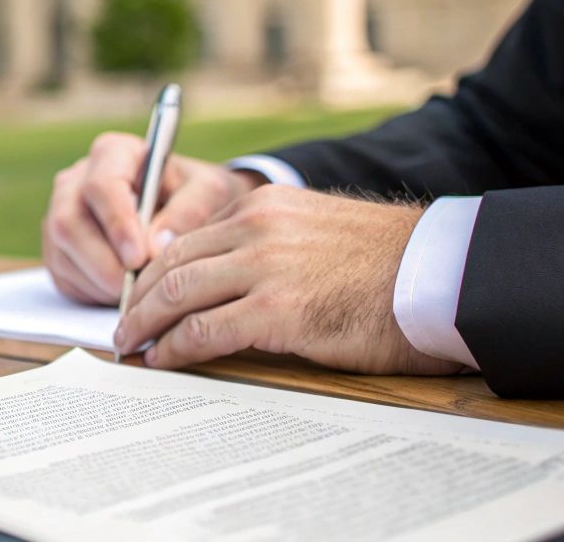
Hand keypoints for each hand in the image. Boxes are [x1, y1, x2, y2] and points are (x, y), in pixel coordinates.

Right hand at [42, 132, 258, 304]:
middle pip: (68, 223)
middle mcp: (76, 180)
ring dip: (99, 281)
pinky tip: (124, 294)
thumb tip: (157, 244)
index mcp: (112, 154)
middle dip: (103, 262)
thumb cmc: (197, 195)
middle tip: (136, 287)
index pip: (100, 186)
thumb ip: (189, 211)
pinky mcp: (58, 248)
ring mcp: (60, 214)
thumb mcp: (209, 192)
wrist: (187, 210)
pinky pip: (63, 277)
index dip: (116, 224)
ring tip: (138, 292)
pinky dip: (93, 293)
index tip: (140, 257)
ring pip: (62, 254)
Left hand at [113, 186, 462, 374]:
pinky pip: (204, 330)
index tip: (137, 293)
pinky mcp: (277, 309)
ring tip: (130, 345)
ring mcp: (265, 266)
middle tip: (121, 325)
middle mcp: (256, 226)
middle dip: (137, 298)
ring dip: (145, 323)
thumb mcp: (316, 233)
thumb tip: (223, 280)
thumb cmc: (388, 268)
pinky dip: (174, 348)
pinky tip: (162, 360)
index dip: (153, 269)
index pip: (187, 236)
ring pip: (178, 294)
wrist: (442, 277)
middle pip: (171, 263)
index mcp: (263, 204)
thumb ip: (268, 244)